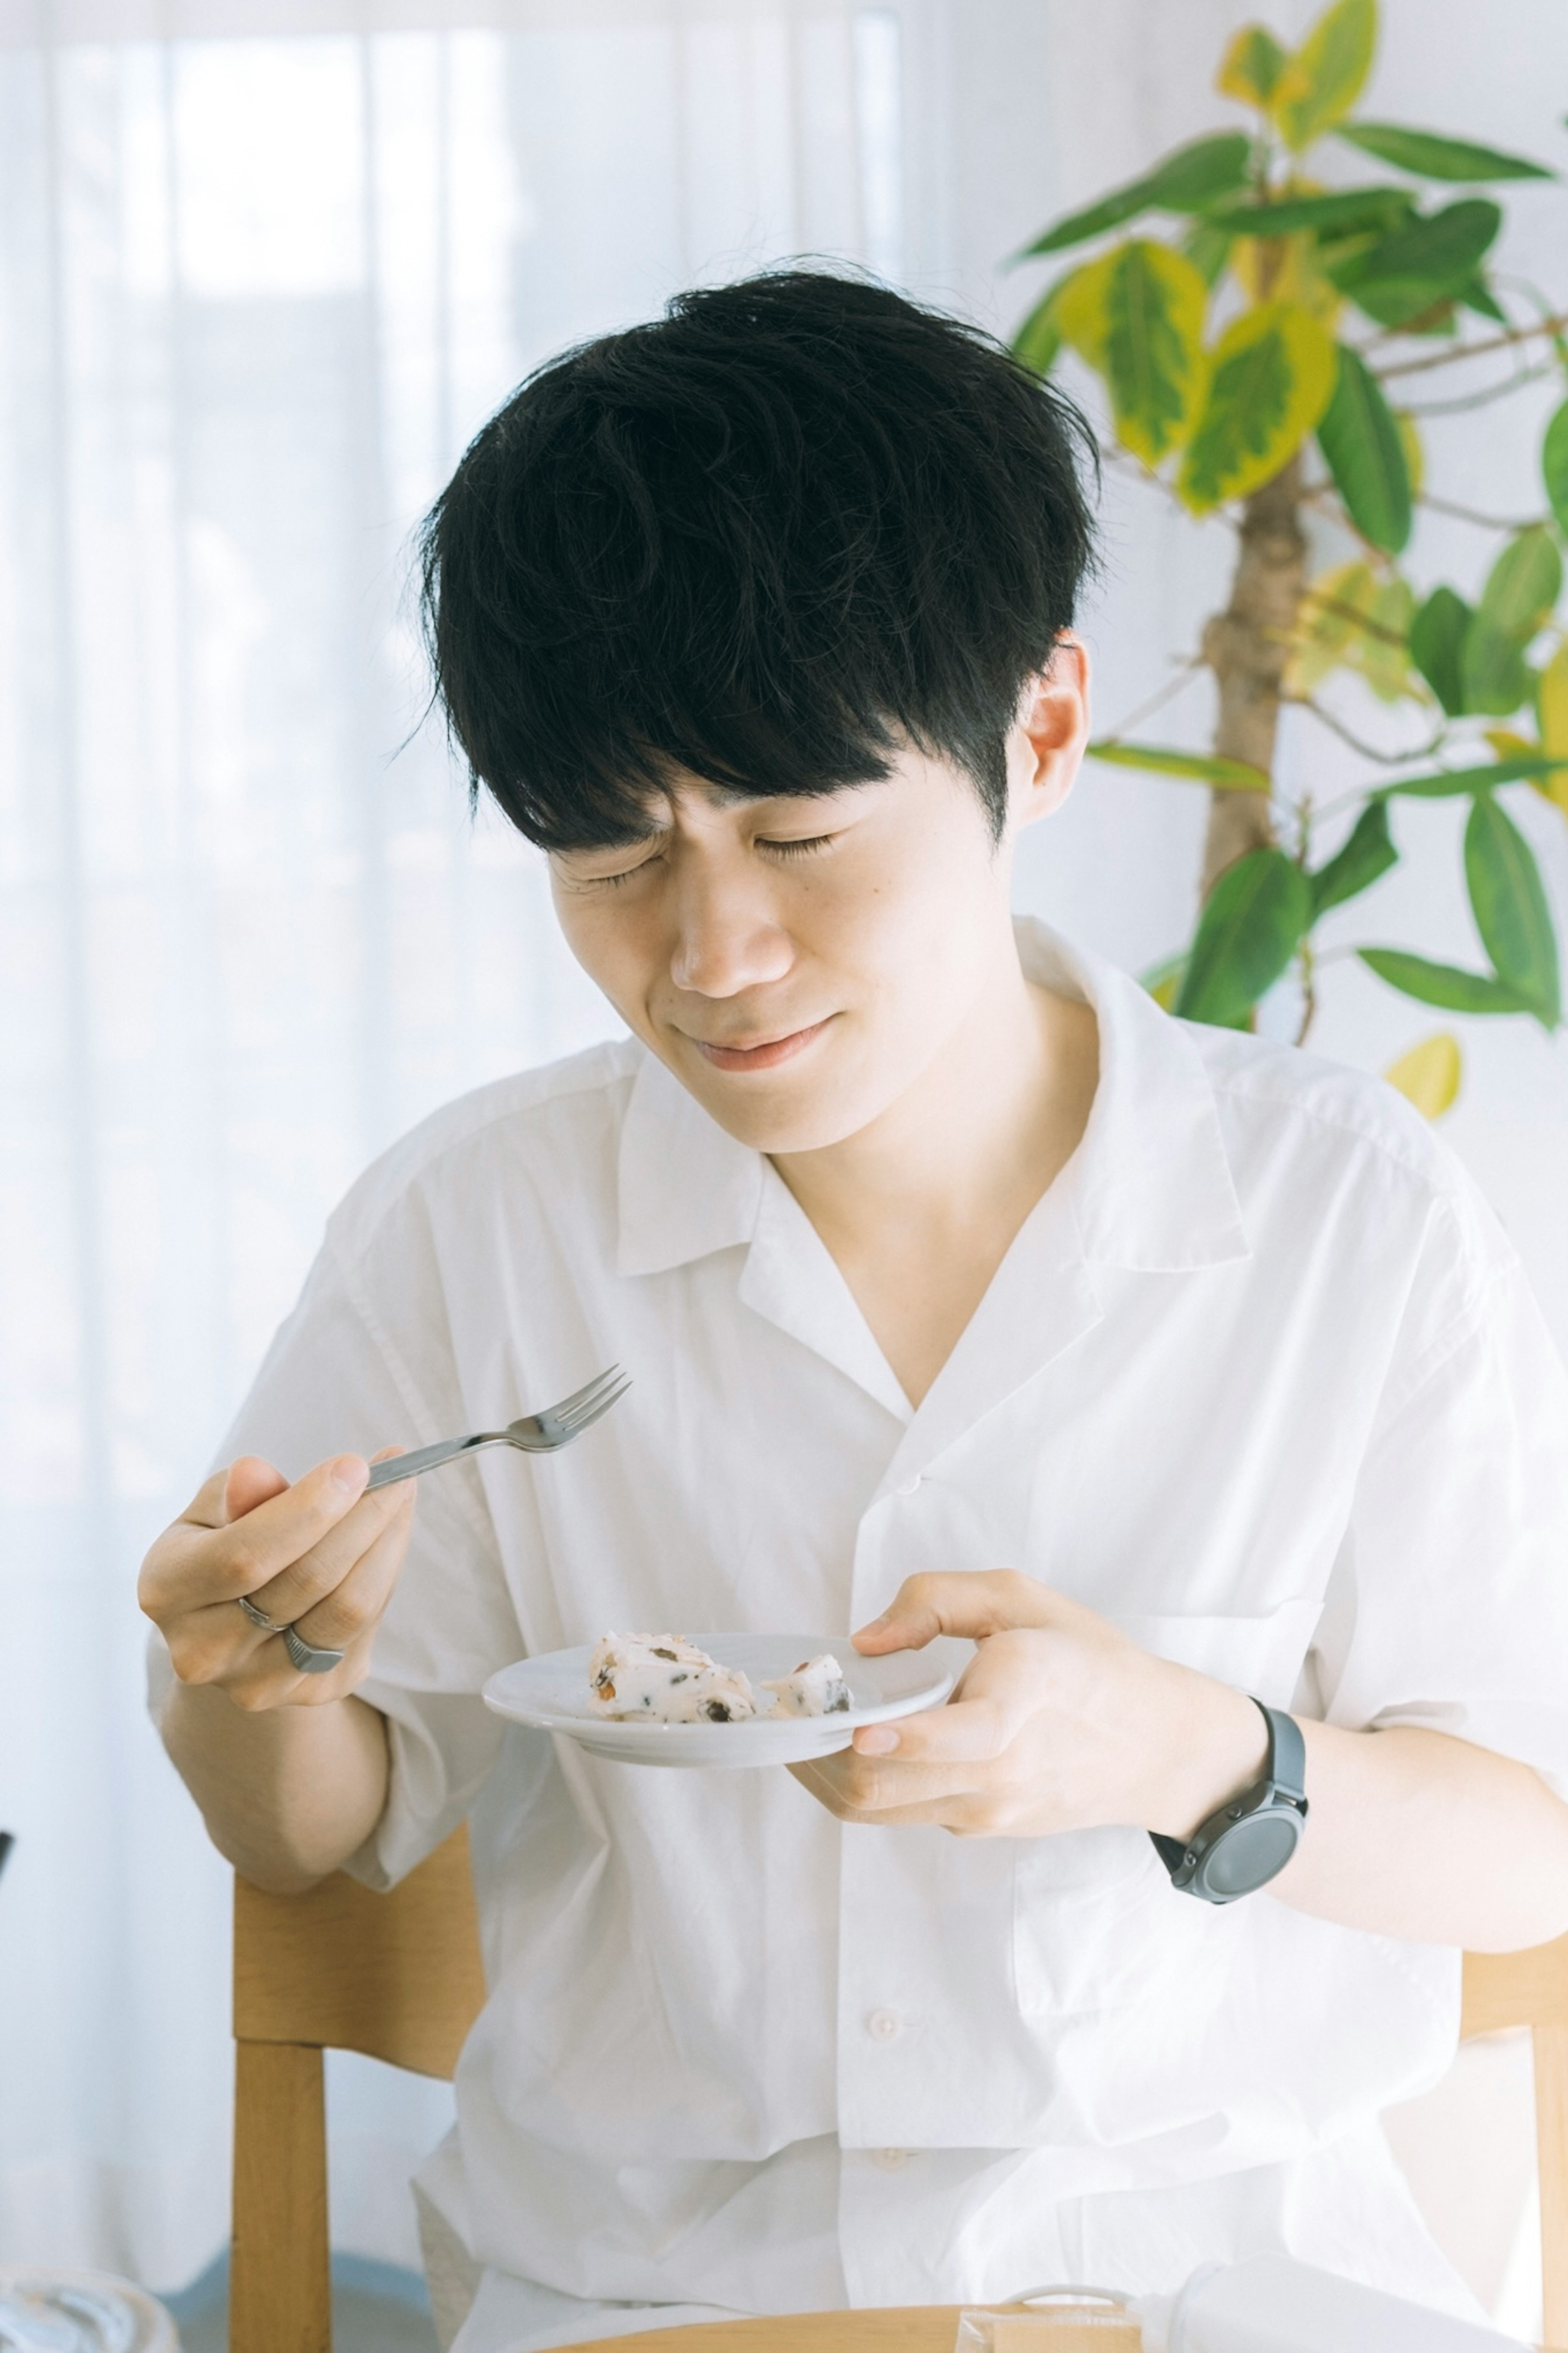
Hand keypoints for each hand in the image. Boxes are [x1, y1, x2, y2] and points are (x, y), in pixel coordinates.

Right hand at [139, 1452, 416, 1711]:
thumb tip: (253, 1474)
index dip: (307, 1511)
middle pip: (307, 1581)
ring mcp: (258, 1683)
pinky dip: (385, 1574)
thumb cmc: (223, 1548)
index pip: (244, 1556)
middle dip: (363, 1517)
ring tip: (402, 1495)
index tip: (355, 1465)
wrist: (232, 1631)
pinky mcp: (310, 1693)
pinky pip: (365, 1628)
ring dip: (387, 1544)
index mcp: (167, 1592)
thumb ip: (233, 1494)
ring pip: (346, 1609)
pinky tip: (388, 1538)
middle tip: (397, 1472)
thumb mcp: (212, 1512)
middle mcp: (205, 1651)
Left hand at [790, 1570, 1266, 1838]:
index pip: (945, 1741)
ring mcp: (988, 1809)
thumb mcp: (1021, 1597)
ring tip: (798, 1729)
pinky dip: (865, 1782)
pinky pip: (905, 1813)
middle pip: (880, 1786)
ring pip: (877, 1811)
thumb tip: (866, 1641)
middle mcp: (998, 1770)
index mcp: (1017, 1702)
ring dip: (825, 1773)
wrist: (1156, 1745)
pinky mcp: (982, 1827)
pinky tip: (853, 1742)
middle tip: (783, 1712)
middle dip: (815, 1753)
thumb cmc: (1088, 1659)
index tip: (847, 1719)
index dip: (886, 1736)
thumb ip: (937, 1600)